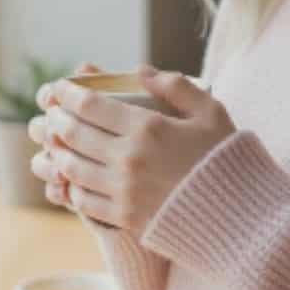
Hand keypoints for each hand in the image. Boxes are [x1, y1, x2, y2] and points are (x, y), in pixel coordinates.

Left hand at [28, 63, 236, 234]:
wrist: (239, 216)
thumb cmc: (225, 158)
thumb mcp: (210, 111)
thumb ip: (176, 86)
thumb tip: (140, 71)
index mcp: (148, 128)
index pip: (91, 106)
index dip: (68, 94)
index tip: (58, 88)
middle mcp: (129, 159)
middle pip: (75, 135)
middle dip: (56, 119)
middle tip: (50, 112)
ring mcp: (124, 191)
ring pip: (73, 168)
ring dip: (57, 151)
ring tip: (54, 141)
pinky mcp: (125, 217)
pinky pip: (84, 200)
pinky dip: (71, 185)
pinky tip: (71, 177)